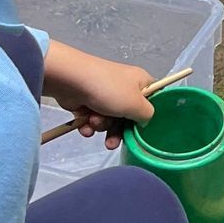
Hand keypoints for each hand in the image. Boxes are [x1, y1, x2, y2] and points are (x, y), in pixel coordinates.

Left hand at [39, 43, 159, 148]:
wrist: (72, 80)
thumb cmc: (108, 90)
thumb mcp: (136, 104)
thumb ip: (147, 115)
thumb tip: (144, 120)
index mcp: (139, 83)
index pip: (151, 99)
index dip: (148, 115)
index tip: (142, 129)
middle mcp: (123, 88)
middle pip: (127, 117)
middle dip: (117, 131)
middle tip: (111, 142)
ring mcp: (104, 96)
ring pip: (109, 121)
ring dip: (101, 125)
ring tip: (94, 121)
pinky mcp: (87, 102)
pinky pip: (92, 121)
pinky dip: (88, 125)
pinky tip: (85, 125)